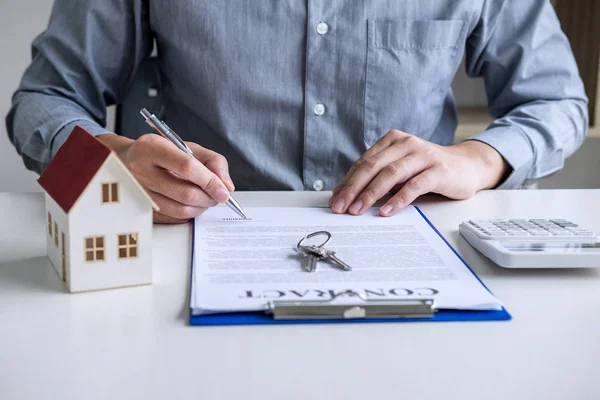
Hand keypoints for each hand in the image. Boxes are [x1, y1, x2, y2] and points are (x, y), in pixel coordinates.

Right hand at [97, 134, 234, 223]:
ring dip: (201, 207)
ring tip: (205, 198)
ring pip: (180, 210)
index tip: (224, 191)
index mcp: (151, 148)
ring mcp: (137, 193)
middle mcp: (139, 170)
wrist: (127, 161)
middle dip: (209, 198)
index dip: (210, 181)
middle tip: (217, 195)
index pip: (187, 167)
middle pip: (185, 193)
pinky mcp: (140, 209)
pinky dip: (189, 213)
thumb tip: (227, 186)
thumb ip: (213, 161)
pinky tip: (190, 203)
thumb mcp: (188, 147)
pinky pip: (173, 218)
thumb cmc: (162, 153)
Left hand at [329, 130, 508, 216]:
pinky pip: (414, 186)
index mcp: (393, 141)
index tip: (335, 199)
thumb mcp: (401, 170)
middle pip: (373, 166)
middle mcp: (407, 144)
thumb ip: (378, 177)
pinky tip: (386, 211)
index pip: (364, 162)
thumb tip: (346, 194)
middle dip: (353, 188)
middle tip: (340, 206)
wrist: (468, 166)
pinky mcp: (438, 171)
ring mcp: (423, 155)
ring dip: (370, 194)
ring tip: (357, 210)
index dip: (347, 181)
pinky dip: (398, 199)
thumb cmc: (429, 170)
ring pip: (390, 174)